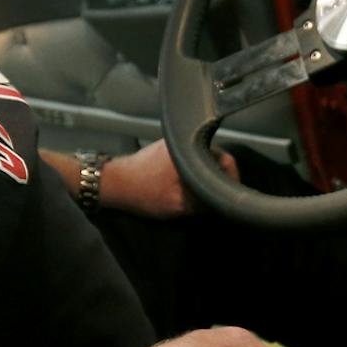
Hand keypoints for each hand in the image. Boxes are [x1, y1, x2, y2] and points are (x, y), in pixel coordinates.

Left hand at [102, 141, 237, 218]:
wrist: (113, 183)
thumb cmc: (145, 193)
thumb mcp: (179, 204)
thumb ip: (204, 203)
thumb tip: (223, 204)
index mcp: (193, 150)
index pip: (227, 161)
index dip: (233, 180)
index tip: (231, 196)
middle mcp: (186, 142)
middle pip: (215, 160)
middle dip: (218, 179)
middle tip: (217, 198)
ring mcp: (174, 144)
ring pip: (202, 161)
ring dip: (204, 177)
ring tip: (203, 196)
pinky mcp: (165, 150)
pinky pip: (189, 161)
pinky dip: (192, 174)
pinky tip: (187, 188)